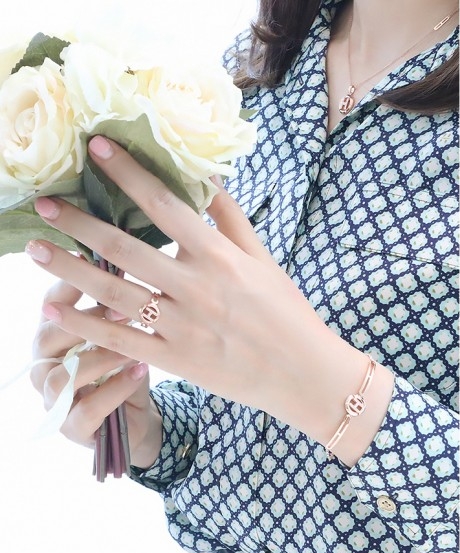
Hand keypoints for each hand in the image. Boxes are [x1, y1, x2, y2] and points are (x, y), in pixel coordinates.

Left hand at [26, 135, 392, 462]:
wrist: (304, 375)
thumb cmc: (287, 314)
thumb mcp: (264, 259)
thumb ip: (230, 219)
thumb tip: (204, 176)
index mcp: (219, 258)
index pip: (165, 206)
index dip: (129, 175)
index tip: (97, 149)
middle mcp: (196, 289)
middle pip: (125, 249)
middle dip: (80, 223)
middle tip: (43, 204)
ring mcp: (182, 328)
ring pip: (114, 294)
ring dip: (70, 270)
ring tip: (35, 250)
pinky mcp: (174, 361)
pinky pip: (121, 342)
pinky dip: (86, 326)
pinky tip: (55, 311)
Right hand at [30, 278, 162, 468]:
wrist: (140, 418)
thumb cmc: (126, 370)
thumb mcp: (123, 335)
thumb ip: (115, 309)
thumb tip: (124, 265)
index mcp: (52, 341)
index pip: (48, 307)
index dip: (67, 287)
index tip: (96, 268)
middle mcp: (45, 369)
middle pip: (46, 339)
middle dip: (84, 323)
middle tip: (123, 312)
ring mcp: (54, 402)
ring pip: (62, 377)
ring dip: (99, 359)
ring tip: (133, 348)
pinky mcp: (73, 430)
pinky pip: (87, 410)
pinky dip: (115, 390)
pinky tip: (139, 372)